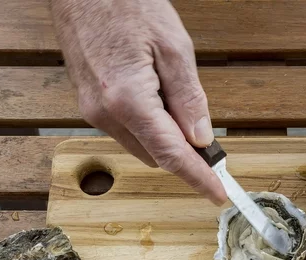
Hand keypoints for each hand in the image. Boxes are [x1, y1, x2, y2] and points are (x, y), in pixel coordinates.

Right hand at [50, 0, 226, 204]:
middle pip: (154, 155)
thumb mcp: (173, 47)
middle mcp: (104, 113)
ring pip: (140, 145)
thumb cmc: (125, 3)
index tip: (217, 194)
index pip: (170, 154)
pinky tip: (158, 99)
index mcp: (128, 100)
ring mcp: (92, 110)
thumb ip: (188, 98)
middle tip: (209, 141)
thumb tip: (201, 139)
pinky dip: (148, 126)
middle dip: (184, 154)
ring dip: (165, 138)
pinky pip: (126, 130)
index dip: (198, 178)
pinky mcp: (87, 104)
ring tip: (177, 102)